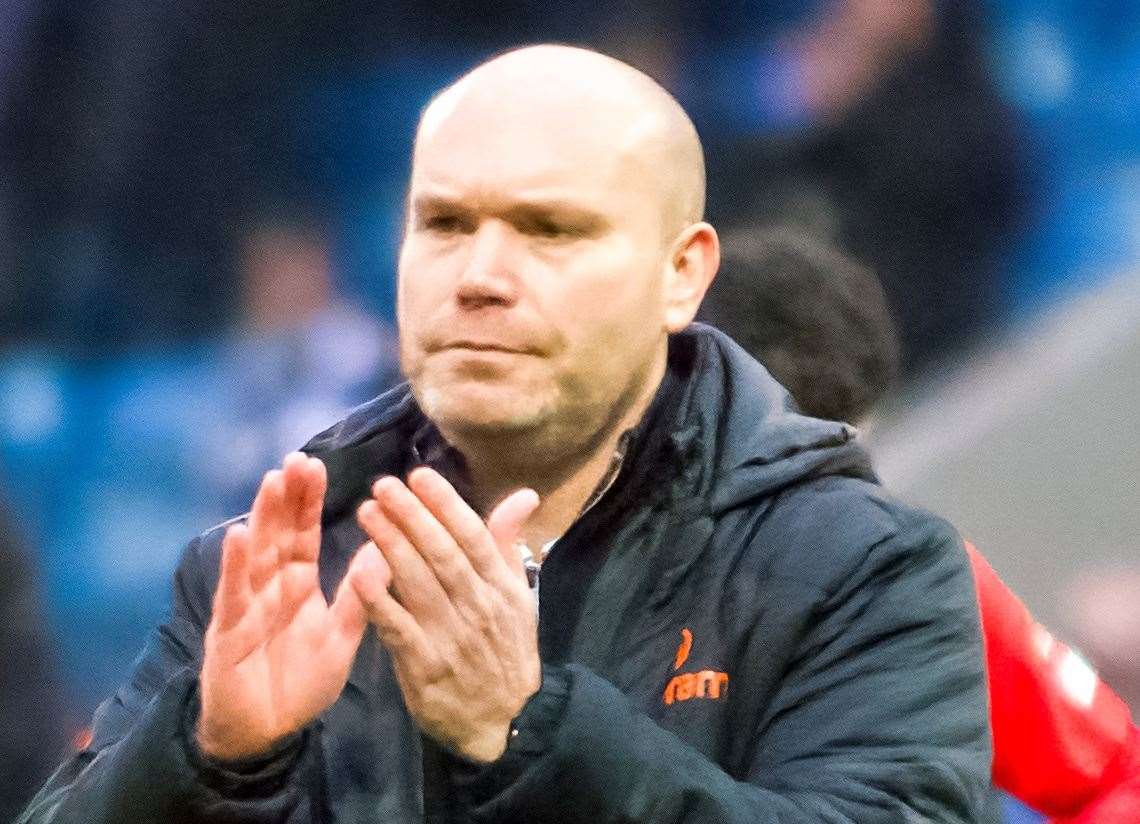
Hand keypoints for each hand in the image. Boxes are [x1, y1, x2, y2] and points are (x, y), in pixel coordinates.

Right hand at [197, 452, 376, 760]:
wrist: (265, 734)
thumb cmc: (300, 684)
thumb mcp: (341, 639)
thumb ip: (361, 596)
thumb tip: (385, 550)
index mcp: (298, 585)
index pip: (304, 534)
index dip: (308, 501)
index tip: (317, 465)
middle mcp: (270, 586)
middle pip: (278, 533)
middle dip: (286, 497)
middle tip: (297, 459)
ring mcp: (247, 604)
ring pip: (255, 553)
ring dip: (262, 517)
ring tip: (273, 480)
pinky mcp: (229, 629)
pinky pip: (233, 593)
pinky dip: (235, 564)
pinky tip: (239, 534)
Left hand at [353, 467, 540, 761]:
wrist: (504, 721)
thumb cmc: (504, 651)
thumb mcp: (518, 597)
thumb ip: (507, 546)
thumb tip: (523, 495)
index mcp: (500, 588)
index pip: (473, 537)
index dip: (446, 504)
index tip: (419, 475)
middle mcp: (477, 607)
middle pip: (442, 554)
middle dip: (412, 516)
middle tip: (382, 485)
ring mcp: (450, 637)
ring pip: (419, 583)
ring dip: (390, 545)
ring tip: (366, 512)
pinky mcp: (424, 666)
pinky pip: (398, 628)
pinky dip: (380, 600)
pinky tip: (358, 573)